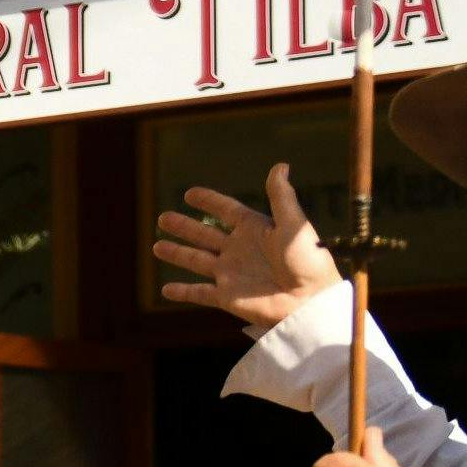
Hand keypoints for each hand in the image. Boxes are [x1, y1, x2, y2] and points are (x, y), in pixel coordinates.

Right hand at [153, 163, 341, 332]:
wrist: (309, 301)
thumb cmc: (308, 261)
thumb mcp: (294, 224)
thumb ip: (282, 196)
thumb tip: (280, 165)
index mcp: (255, 229)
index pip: (226, 210)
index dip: (209, 201)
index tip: (190, 194)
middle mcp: (239, 250)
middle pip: (204, 234)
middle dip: (184, 227)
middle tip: (163, 218)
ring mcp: (231, 274)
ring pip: (196, 260)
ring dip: (177, 253)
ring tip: (157, 246)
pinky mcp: (227, 297)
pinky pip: (199, 293)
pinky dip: (182, 292)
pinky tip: (165, 290)